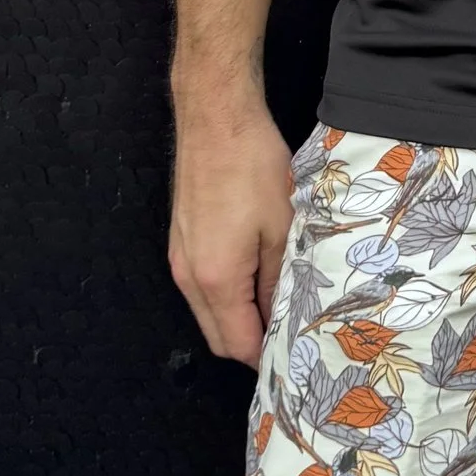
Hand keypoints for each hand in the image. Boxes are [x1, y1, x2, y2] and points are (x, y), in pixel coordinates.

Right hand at [167, 70, 294, 364]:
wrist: (216, 118)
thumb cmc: (253, 167)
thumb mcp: (282, 227)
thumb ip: (280, 280)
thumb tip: (284, 317)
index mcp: (215, 279)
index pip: (238, 344)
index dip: (267, 358)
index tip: (296, 355)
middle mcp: (188, 276)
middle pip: (218, 337)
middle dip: (252, 345)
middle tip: (291, 336)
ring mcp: (179, 258)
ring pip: (209, 313)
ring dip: (239, 319)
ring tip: (279, 306)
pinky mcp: (180, 241)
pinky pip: (202, 289)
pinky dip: (227, 297)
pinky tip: (257, 278)